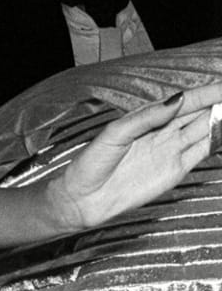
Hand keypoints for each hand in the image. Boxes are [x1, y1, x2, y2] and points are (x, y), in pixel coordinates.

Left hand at [50, 81, 221, 232]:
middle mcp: (164, 132)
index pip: (186, 100)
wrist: (83, 199)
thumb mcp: (115, 133)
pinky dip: (216, 141)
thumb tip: (177, 100)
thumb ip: (147, 117)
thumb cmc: (91, 164)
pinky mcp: (174, 171)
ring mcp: (171, 151)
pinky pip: (201, 152)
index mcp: (149, 117)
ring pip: (205, 130)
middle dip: (220, 103)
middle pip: (200, 112)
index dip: (208, 92)